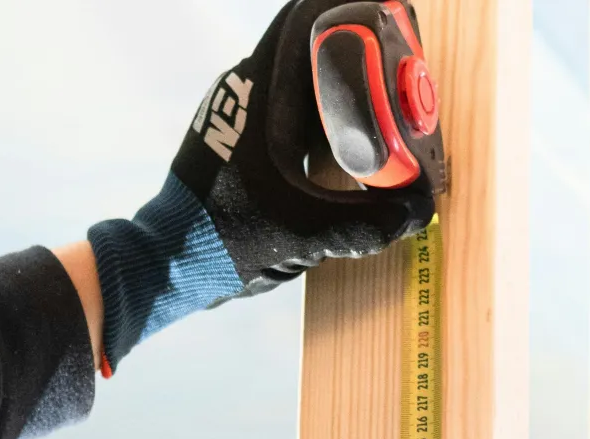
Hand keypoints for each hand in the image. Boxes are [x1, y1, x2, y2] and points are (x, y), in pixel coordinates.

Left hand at [87, 0, 434, 375]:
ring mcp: (238, 112)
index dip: (345, 9)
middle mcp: (245, 89)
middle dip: (353, 53)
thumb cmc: (226, 238)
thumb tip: (418, 213)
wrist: (171, 262)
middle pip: (306, 45)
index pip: (303, 20)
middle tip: (395, 72)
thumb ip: (364, 226)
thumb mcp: (304, 234)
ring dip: (336, 86)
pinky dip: (318, 115)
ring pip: (295, 78)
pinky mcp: (237, 138)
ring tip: (379, 108)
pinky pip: (285, 108)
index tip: (386, 18)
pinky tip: (345, 146)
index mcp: (259, 93)